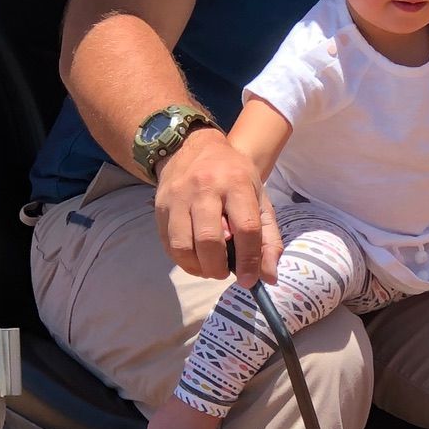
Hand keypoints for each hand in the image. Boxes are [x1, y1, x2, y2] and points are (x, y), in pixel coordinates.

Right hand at [154, 129, 281, 284]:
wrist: (196, 148)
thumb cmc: (233, 177)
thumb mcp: (258, 199)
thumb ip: (268, 239)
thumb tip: (268, 277)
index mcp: (236, 183)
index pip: (245, 228)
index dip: (248, 260)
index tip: (249, 280)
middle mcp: (205, 187)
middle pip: (210, 240)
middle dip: (218, 267)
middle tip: (224, 272)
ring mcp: (179, 196)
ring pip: (183, 245)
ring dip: (198, 267)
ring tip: (209, 268)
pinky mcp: (160, 205)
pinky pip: (168, 244)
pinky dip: (182, 260)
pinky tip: (194, 259)